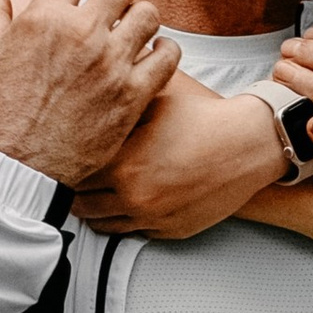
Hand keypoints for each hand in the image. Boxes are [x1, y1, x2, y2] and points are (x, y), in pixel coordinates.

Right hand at [0, 0, 178, 184]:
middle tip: (117, 4)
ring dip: (142, 18)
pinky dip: (165, 50)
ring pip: (147, 16)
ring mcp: (111, 64)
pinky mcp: (132, 95)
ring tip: (136, 29)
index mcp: (46, 18)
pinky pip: (167, 57)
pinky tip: (157, 54)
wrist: (16, 166)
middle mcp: (83, 34)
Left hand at [70, 78, 282, 236]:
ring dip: (95, 209)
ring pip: (102, 225)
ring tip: (94, 192)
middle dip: (74, 189)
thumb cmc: (205, 117)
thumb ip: (120, 93)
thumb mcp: (156, 96)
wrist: (249, 144)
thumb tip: (89, 80)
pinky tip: (124, 201)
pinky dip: (123, 219)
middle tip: (72, 175)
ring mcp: (151, 217)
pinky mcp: (170, 230)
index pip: (72, 172)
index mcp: (122, 163)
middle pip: (80, 204)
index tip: (62, 154)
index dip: (66, 161)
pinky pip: (132, 232)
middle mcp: (132, 196)